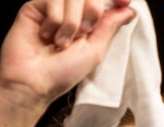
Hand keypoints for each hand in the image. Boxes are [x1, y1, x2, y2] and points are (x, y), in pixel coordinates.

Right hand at [0, 0, 135, 105]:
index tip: (125, 1)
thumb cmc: (62, 73)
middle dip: (92, 11)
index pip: (102, 0)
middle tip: (84, 32)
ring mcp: (52, 8)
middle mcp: (70, 12)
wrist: (33, 82)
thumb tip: (129, 9)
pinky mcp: (34, 6)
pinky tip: (46, 35)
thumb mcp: (94, 51)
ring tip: (61, 42)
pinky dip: (55, 19)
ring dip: (71, 21)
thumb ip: (109, 26)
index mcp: (86, 21)